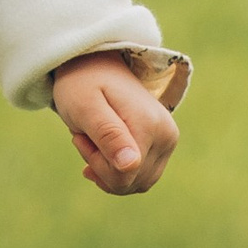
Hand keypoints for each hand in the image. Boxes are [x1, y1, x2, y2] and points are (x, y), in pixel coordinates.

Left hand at [50, 52, 178, 196]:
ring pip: (136, 183)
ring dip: (107, 169)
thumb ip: (108, 135)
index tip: (79, 137)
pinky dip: (118, 171)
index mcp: (148, 125)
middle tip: (83, 136)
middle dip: (99, 166)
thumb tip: (131, 165)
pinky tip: (102, 152)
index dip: (95, 163)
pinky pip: (141, 177)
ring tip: (94, 139)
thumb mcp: (85, 107)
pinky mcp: (164, 145)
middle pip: (130, 181)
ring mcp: (168, 141)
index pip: (123, 175)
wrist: (96, 64)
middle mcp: (167, 135)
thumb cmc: (83, 84)